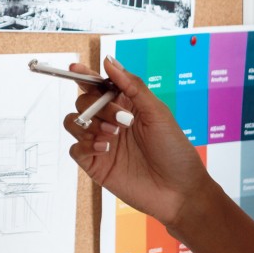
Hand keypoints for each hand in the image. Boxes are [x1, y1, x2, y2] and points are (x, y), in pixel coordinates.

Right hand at [61, 58, 211, 229]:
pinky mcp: (96, 165)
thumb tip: (110, 61)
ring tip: (113, 135)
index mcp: (126, 106)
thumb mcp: (157, 112)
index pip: (99, 86)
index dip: (86, 76)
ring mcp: (102, 143)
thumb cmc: (175, 151)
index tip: (76, 67)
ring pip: (74, 123)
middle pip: (83, 102)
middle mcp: (111, 122)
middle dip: (97, 105)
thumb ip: (132, 86)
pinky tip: (105, 148)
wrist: (179, 191)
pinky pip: (75, 149)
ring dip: (89, 124)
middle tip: (121, 120)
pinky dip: (85, 144)